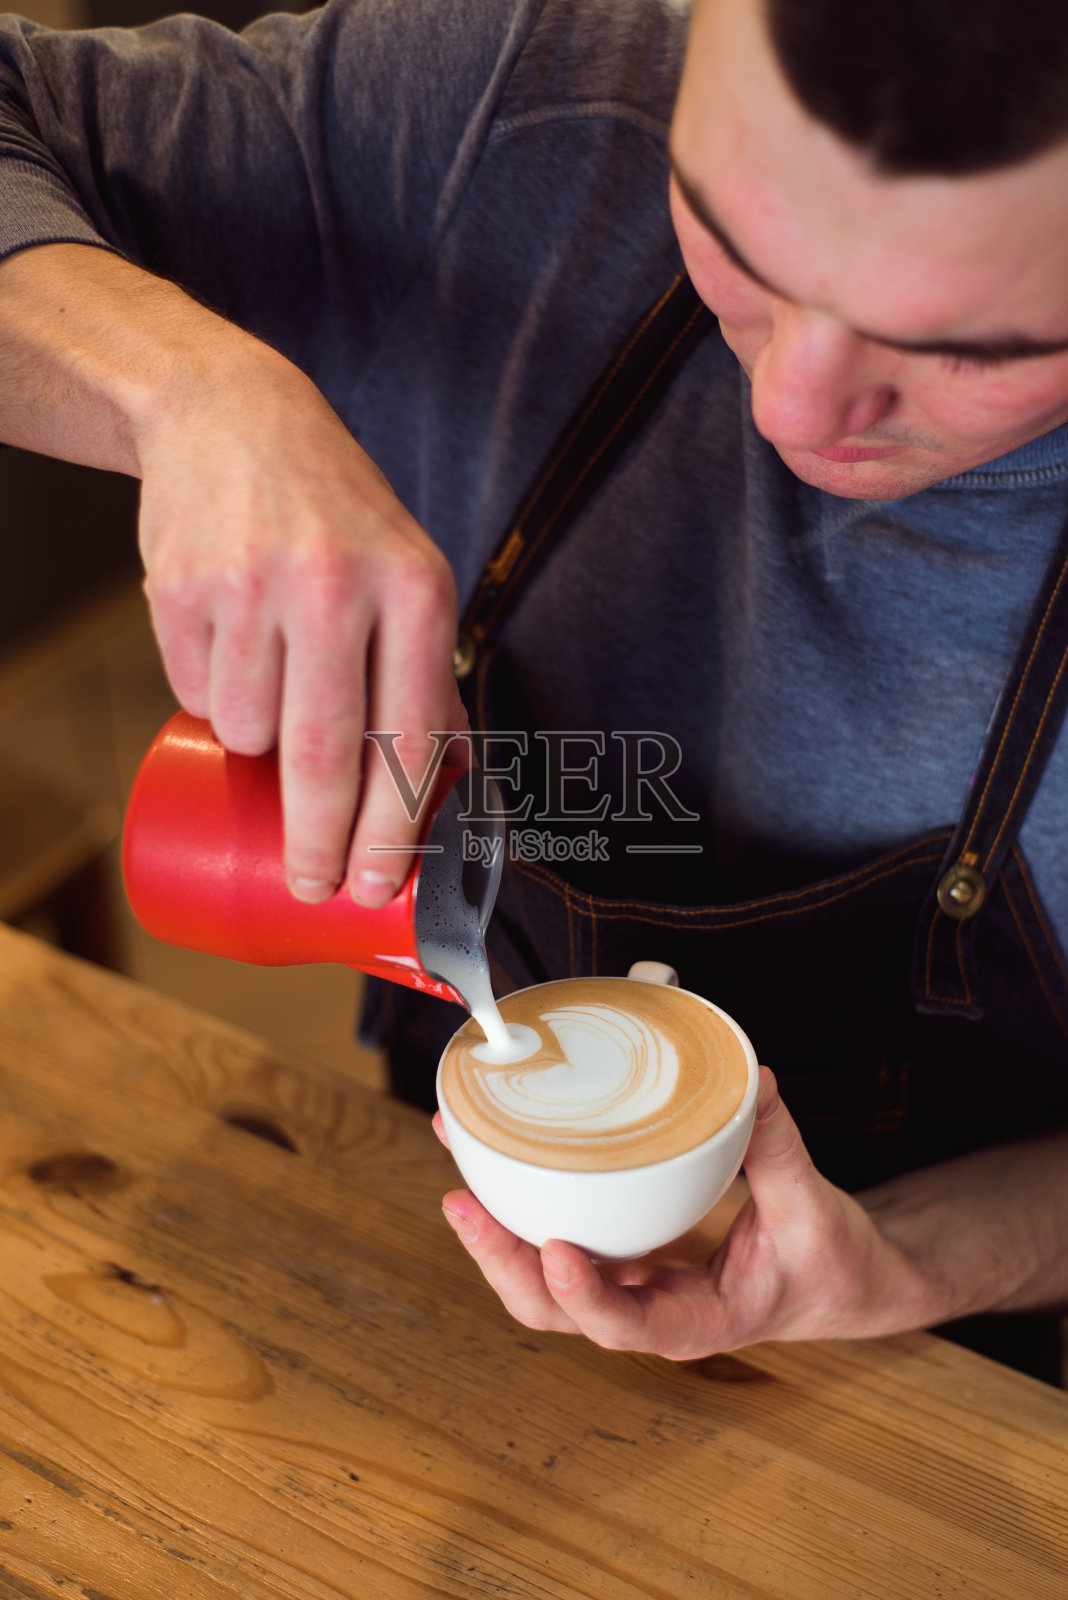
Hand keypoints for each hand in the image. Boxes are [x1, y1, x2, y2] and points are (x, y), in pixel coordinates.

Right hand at [138, 351, 466, 904]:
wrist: (234, 418)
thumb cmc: (340, 519)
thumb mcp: (410, 578)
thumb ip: (433, 679)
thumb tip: (460, 792)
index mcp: (415, 588)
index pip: (409, 736)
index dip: (393, 827)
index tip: (377, 884)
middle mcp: (335, 583)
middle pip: (323, 756)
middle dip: (318, 841)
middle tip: (312, 885)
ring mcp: (251, 584)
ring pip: (248, 730)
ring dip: (257, 747)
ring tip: (272, 689)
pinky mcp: (181, 586)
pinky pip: (193, 693)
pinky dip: (211, 700)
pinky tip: (229, 647)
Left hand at [434, 1069, 929, 1358]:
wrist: (839, 1281)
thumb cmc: (828, 1264)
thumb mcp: (813, 1210)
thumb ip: (777, 1147)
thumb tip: (754, 1081)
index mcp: (697, 1322)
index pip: (625, 1327)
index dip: (584, 1296)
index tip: (556, 1250)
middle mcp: (647, 1311)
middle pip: (554, 1309)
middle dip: (502, 1260)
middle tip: (463, 1203)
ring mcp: (627, 1286)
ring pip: (541, 1282)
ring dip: (496, 1236)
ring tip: (459, 1178)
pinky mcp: (621, 1255)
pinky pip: (559, 1240)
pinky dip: (521, 1210)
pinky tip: (494, 1164)